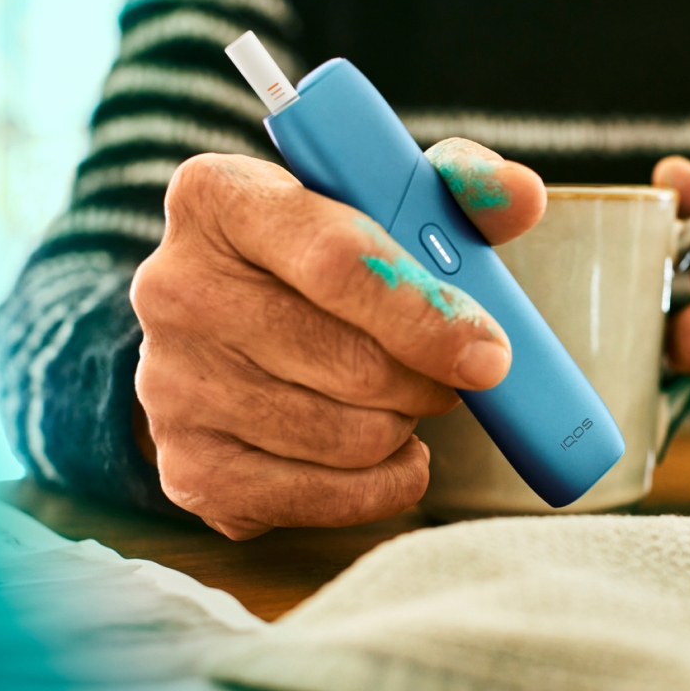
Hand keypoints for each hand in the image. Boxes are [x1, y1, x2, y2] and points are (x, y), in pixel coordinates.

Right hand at [131, 139, 544, 537]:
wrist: (241, 333)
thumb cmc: (332, 257)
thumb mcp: (392, 200)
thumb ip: (462, 188)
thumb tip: (521, 195)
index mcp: (220, 196)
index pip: (338, 261)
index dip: (427, 314)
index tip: (492, 353)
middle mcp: (173, 287)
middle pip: (352, 363)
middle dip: (429, 381)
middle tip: (450, 375)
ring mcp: (169, 385)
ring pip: (348, 437)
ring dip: (404, 427)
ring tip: (399, 398)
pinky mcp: (187, 469)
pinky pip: (321, 502)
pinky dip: (380, 486)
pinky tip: (383, 450)